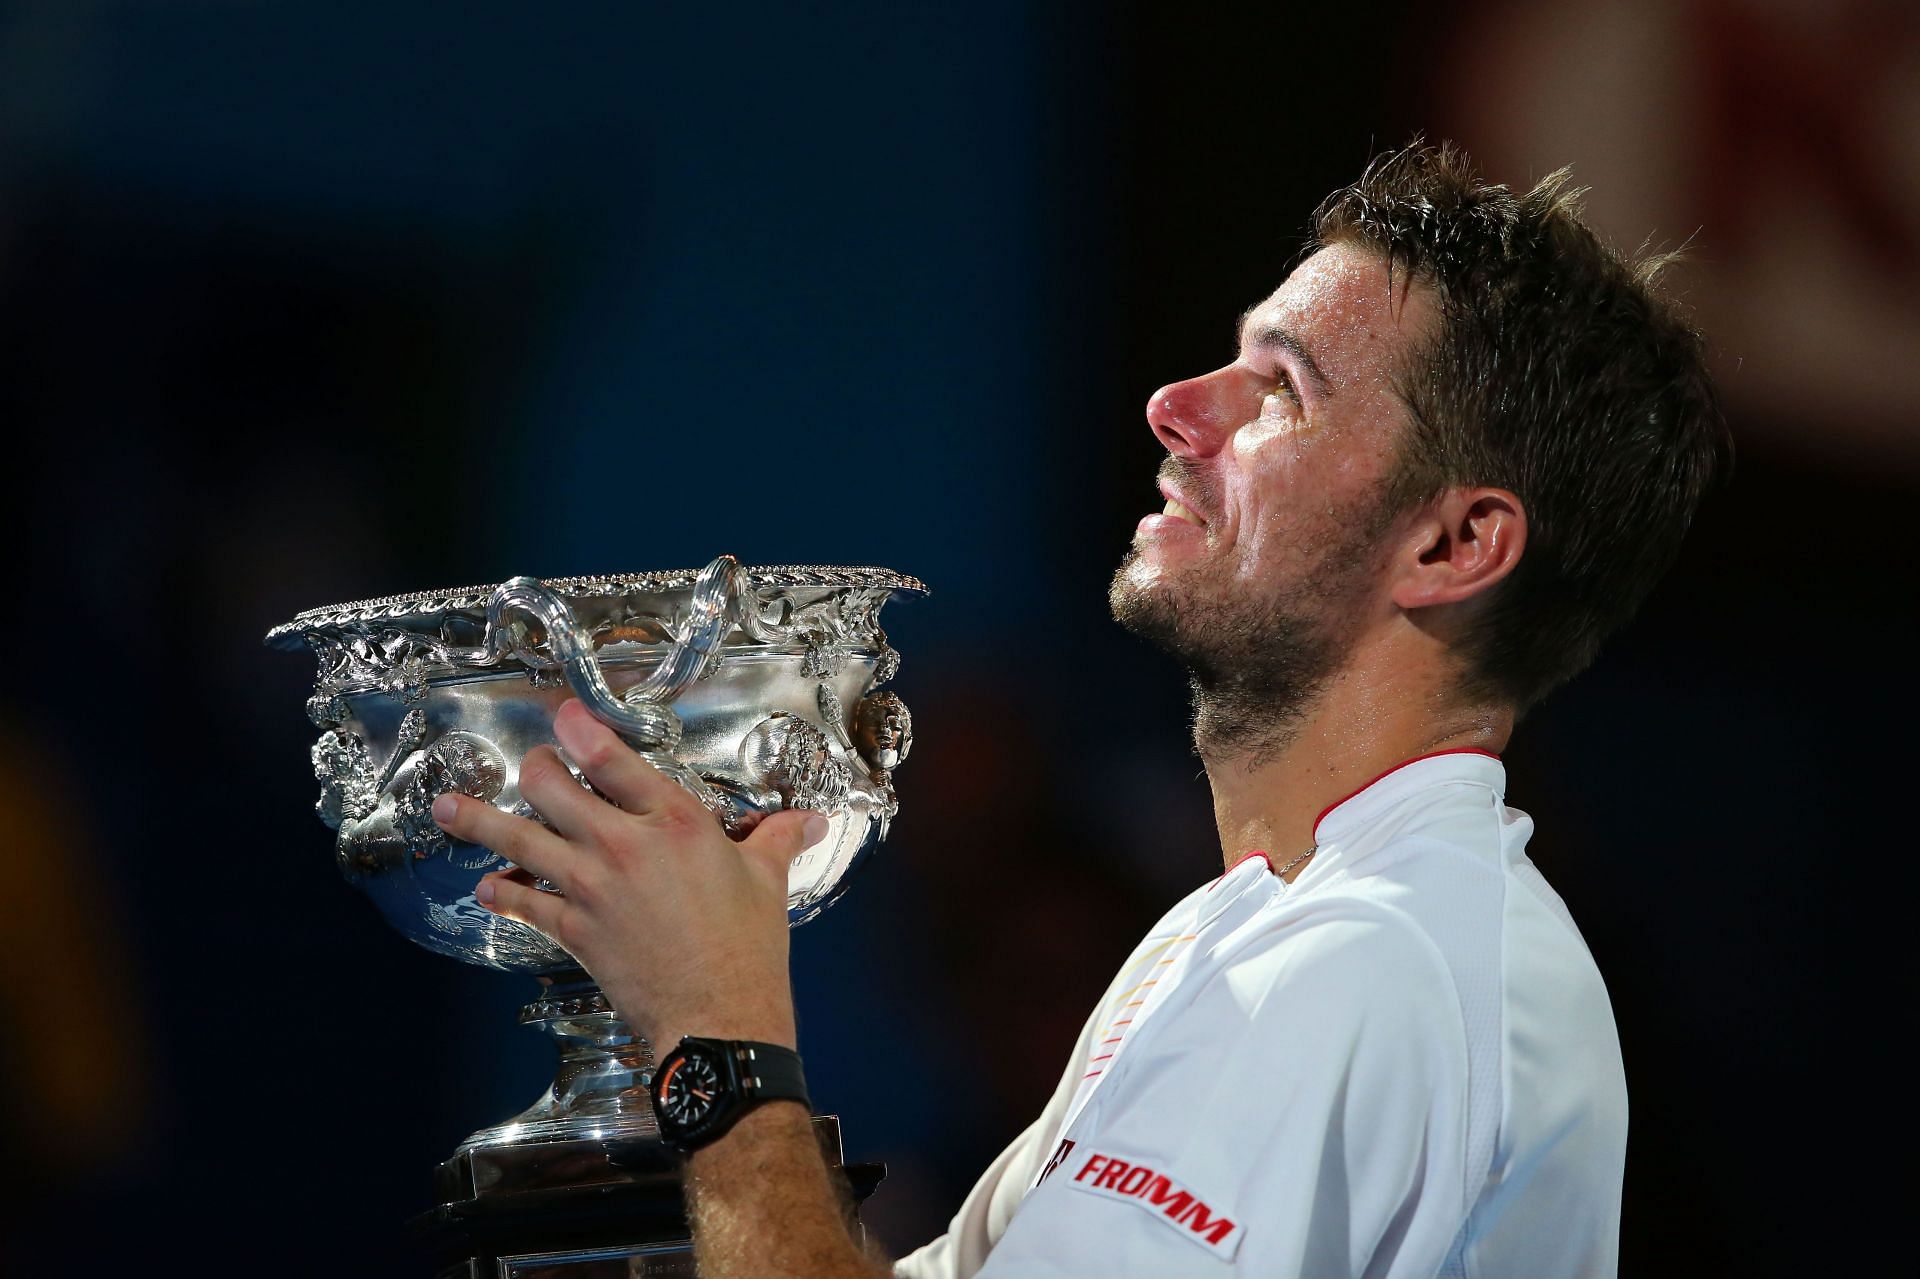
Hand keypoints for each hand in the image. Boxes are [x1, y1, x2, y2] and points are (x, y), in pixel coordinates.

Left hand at [430, 698, 828, 1050]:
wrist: (719, 1016)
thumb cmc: (747, 948)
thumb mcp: (766, 880)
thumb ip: (776, 839)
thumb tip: (809, 822)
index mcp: (674, 822)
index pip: (612, 758)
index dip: (579, 728)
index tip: (563, 714)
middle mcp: (622, 845)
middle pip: (551, 788)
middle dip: (534, 768)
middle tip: (533, 766)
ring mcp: (589, 888)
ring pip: (519, 840)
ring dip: (478, 821)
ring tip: (447, 806)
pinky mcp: (572, 930)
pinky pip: (521, 904)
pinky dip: (499, 894)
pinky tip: (485, 887)